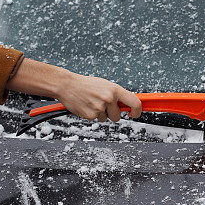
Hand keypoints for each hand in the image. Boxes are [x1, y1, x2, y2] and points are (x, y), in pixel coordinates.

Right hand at [6, 58, 141, 122]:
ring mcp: (100, 107)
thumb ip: (118, 95)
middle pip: (118, 116)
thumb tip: (131, 105)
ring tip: (92, 102)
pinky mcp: (91, 115)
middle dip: (112, 113)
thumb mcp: (105, 85)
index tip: (135, 114)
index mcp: (115, 90)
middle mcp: (109, 98)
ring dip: (101, 114)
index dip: (137, 111)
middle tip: (102, 104)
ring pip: (107, 119)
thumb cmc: (87, 85)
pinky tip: (86, 106)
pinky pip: (96, 120)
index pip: (135, 103)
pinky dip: (92, 115)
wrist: (67, 85)